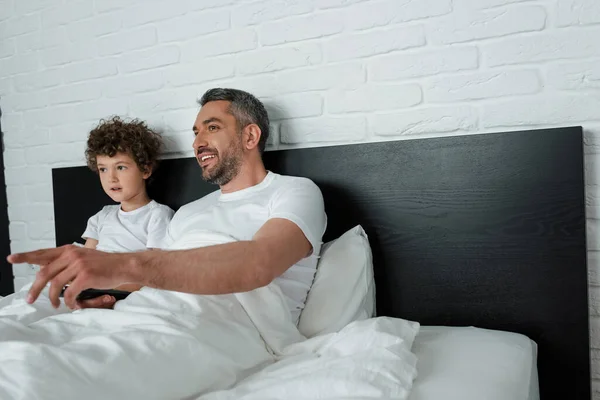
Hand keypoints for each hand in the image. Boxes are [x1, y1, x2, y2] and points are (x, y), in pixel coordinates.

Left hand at [7, 245, 135, 309]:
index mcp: (68, 250)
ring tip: (55, 305)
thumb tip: (48, 272)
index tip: (11, 258)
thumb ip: (66, 262)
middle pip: (44, 273)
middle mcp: (71, 255)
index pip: (43, 253)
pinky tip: (73, 305)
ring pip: (55, 285)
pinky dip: (69, 302)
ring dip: (53, 298)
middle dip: (35, 289)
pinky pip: (70, 293)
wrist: (124, 266)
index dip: (26, 256)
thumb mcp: (83, 257)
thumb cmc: (104, 265)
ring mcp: (78, 265)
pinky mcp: (86, 276)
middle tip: (30, 299)